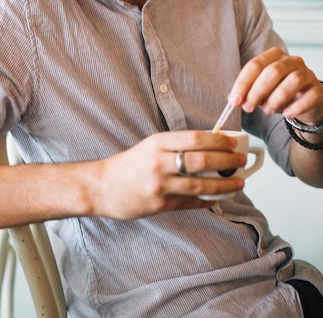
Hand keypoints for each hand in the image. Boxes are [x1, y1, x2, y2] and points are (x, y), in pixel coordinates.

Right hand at [92, 130, 245, 218]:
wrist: (101, 187)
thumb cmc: (128, 164)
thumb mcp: (150, 147)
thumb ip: (175, 147)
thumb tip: (210, 148)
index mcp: (157, 143)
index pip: (194, 139)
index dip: (218, 140)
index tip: (233, 142)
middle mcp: (159, 163)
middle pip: (201, 161)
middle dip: (227, 161)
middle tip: (242, 160)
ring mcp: (159, 185)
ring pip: (200, 185)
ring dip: (224, 184)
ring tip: (239, 182)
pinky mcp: (159, 205)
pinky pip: (190, 203)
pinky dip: (207, 200)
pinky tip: (218, 198)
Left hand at [228, 47, 322, 124]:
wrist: (306, 102)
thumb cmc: (279, 92)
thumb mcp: (261, 91)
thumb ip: (248, 93)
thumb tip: (234, 100)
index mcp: (274, 56)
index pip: (255, 65)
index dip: (243, 83)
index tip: (234, 100)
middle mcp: (292, 61)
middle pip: (273, 71)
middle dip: (257, 90)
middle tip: (248, 107)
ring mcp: (307, 74)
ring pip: (292, 81)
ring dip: (276, 98)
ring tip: (267, 111)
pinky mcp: (318, 89)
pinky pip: (310, 96)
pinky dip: (296, 107)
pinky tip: (286, 114)